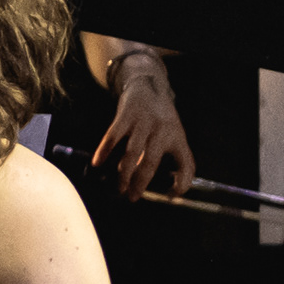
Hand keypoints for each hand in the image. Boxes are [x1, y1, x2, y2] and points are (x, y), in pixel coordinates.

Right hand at [88, 49, 193, 199]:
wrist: (149, 86)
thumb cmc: (161, 119)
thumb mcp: (174, 135)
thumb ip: (170, 158)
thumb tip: (162, 187)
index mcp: (177, 138)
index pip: (186, 164)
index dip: (182, 183)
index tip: (171, 196)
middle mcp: (162, 131)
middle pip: (150, 162)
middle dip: (140, 182)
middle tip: (132, 197)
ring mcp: (143, 123)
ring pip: (132, 152)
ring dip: (123, 173)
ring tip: (119, 188)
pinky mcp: (125, 116)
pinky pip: (113, 136)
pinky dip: (103, 151)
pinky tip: (97, 164)